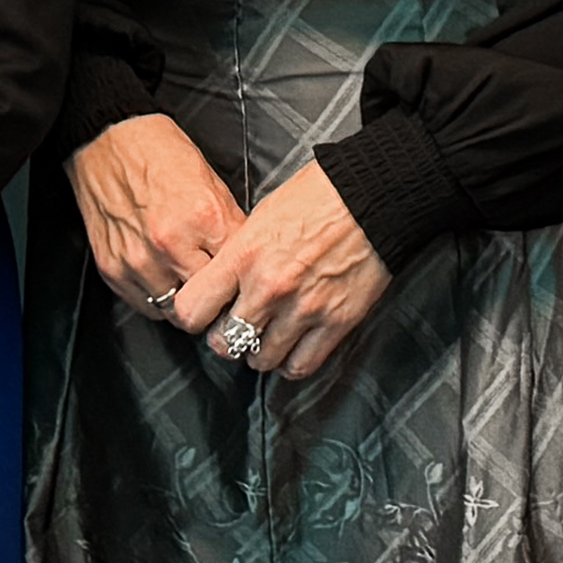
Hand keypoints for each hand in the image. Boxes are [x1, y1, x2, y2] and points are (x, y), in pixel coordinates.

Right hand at [68, 113, 243, 316]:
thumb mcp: (212, 183)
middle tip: (218, 292)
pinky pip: (145, 306)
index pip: (238, 276)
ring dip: (185, 302)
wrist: (106, 139)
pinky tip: (163, 278)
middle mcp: (170, 244)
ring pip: (176, 312)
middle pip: (208, 303)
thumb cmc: (158, 153)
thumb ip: (230, 227)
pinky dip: (157, 298)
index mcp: (204, 218)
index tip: (242, 285)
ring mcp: (139, 260)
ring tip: (188, 283)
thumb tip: (243, 260)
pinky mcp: (113, 269)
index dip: (242, 283)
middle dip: (216, 299)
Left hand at [169, 159, 388, 382]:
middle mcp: (268, 288)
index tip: (201, 315)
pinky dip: (291, 363)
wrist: (371, 196)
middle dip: (225, 338)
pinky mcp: (335, 322)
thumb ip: (238, 255)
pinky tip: (291, 349)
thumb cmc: (316, 197)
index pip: (192, 310)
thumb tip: (223, 284)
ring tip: (265, 338)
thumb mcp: (260, 216)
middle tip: (234, 328)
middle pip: (224, 343)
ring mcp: (303, 309)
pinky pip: (301, 365)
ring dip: (259, 352)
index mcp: (243, 256)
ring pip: (261, 360)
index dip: (192, 317)